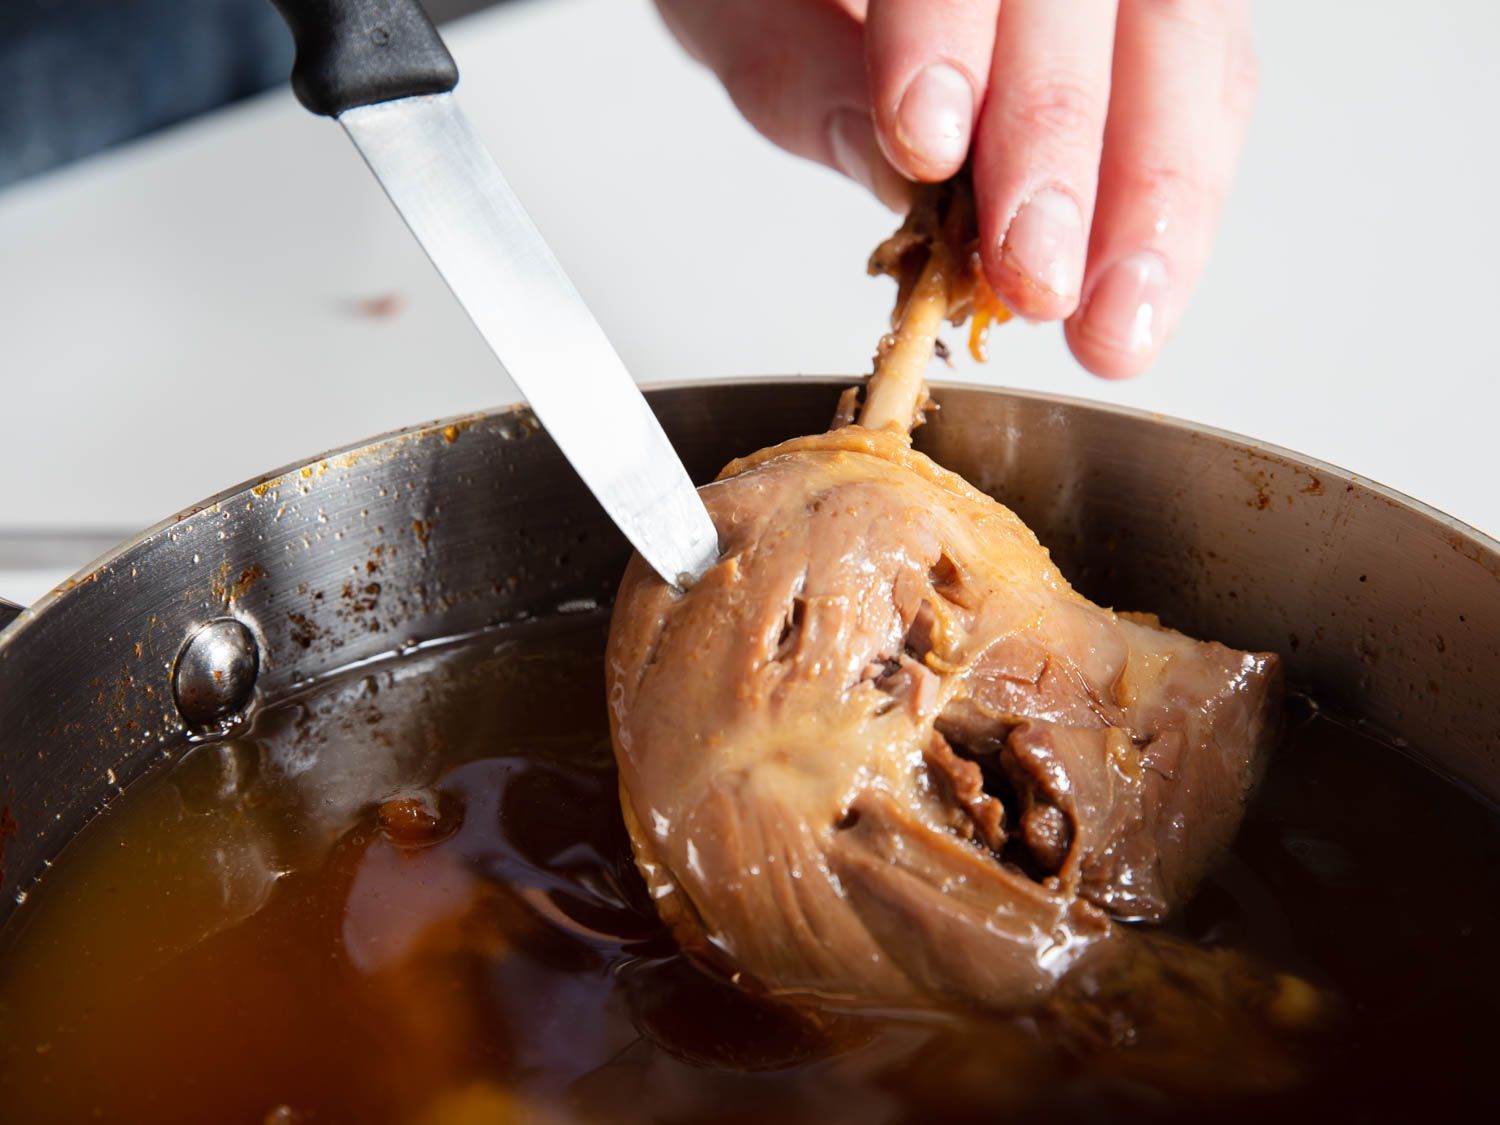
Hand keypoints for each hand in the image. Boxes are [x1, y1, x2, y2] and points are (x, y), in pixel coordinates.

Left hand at [656, 0, 1257, 378]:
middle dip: (1067, 146)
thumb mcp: (741, 8)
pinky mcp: (1154, 18)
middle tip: (1033, 276)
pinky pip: (1205, 84)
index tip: (923, 146)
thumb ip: (804, 68)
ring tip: (1110, 323)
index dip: (949, 36)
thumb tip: (894, 162)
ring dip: (1155, 199)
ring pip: (1188, 46)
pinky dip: (1175, 193)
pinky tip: (1134, 283)